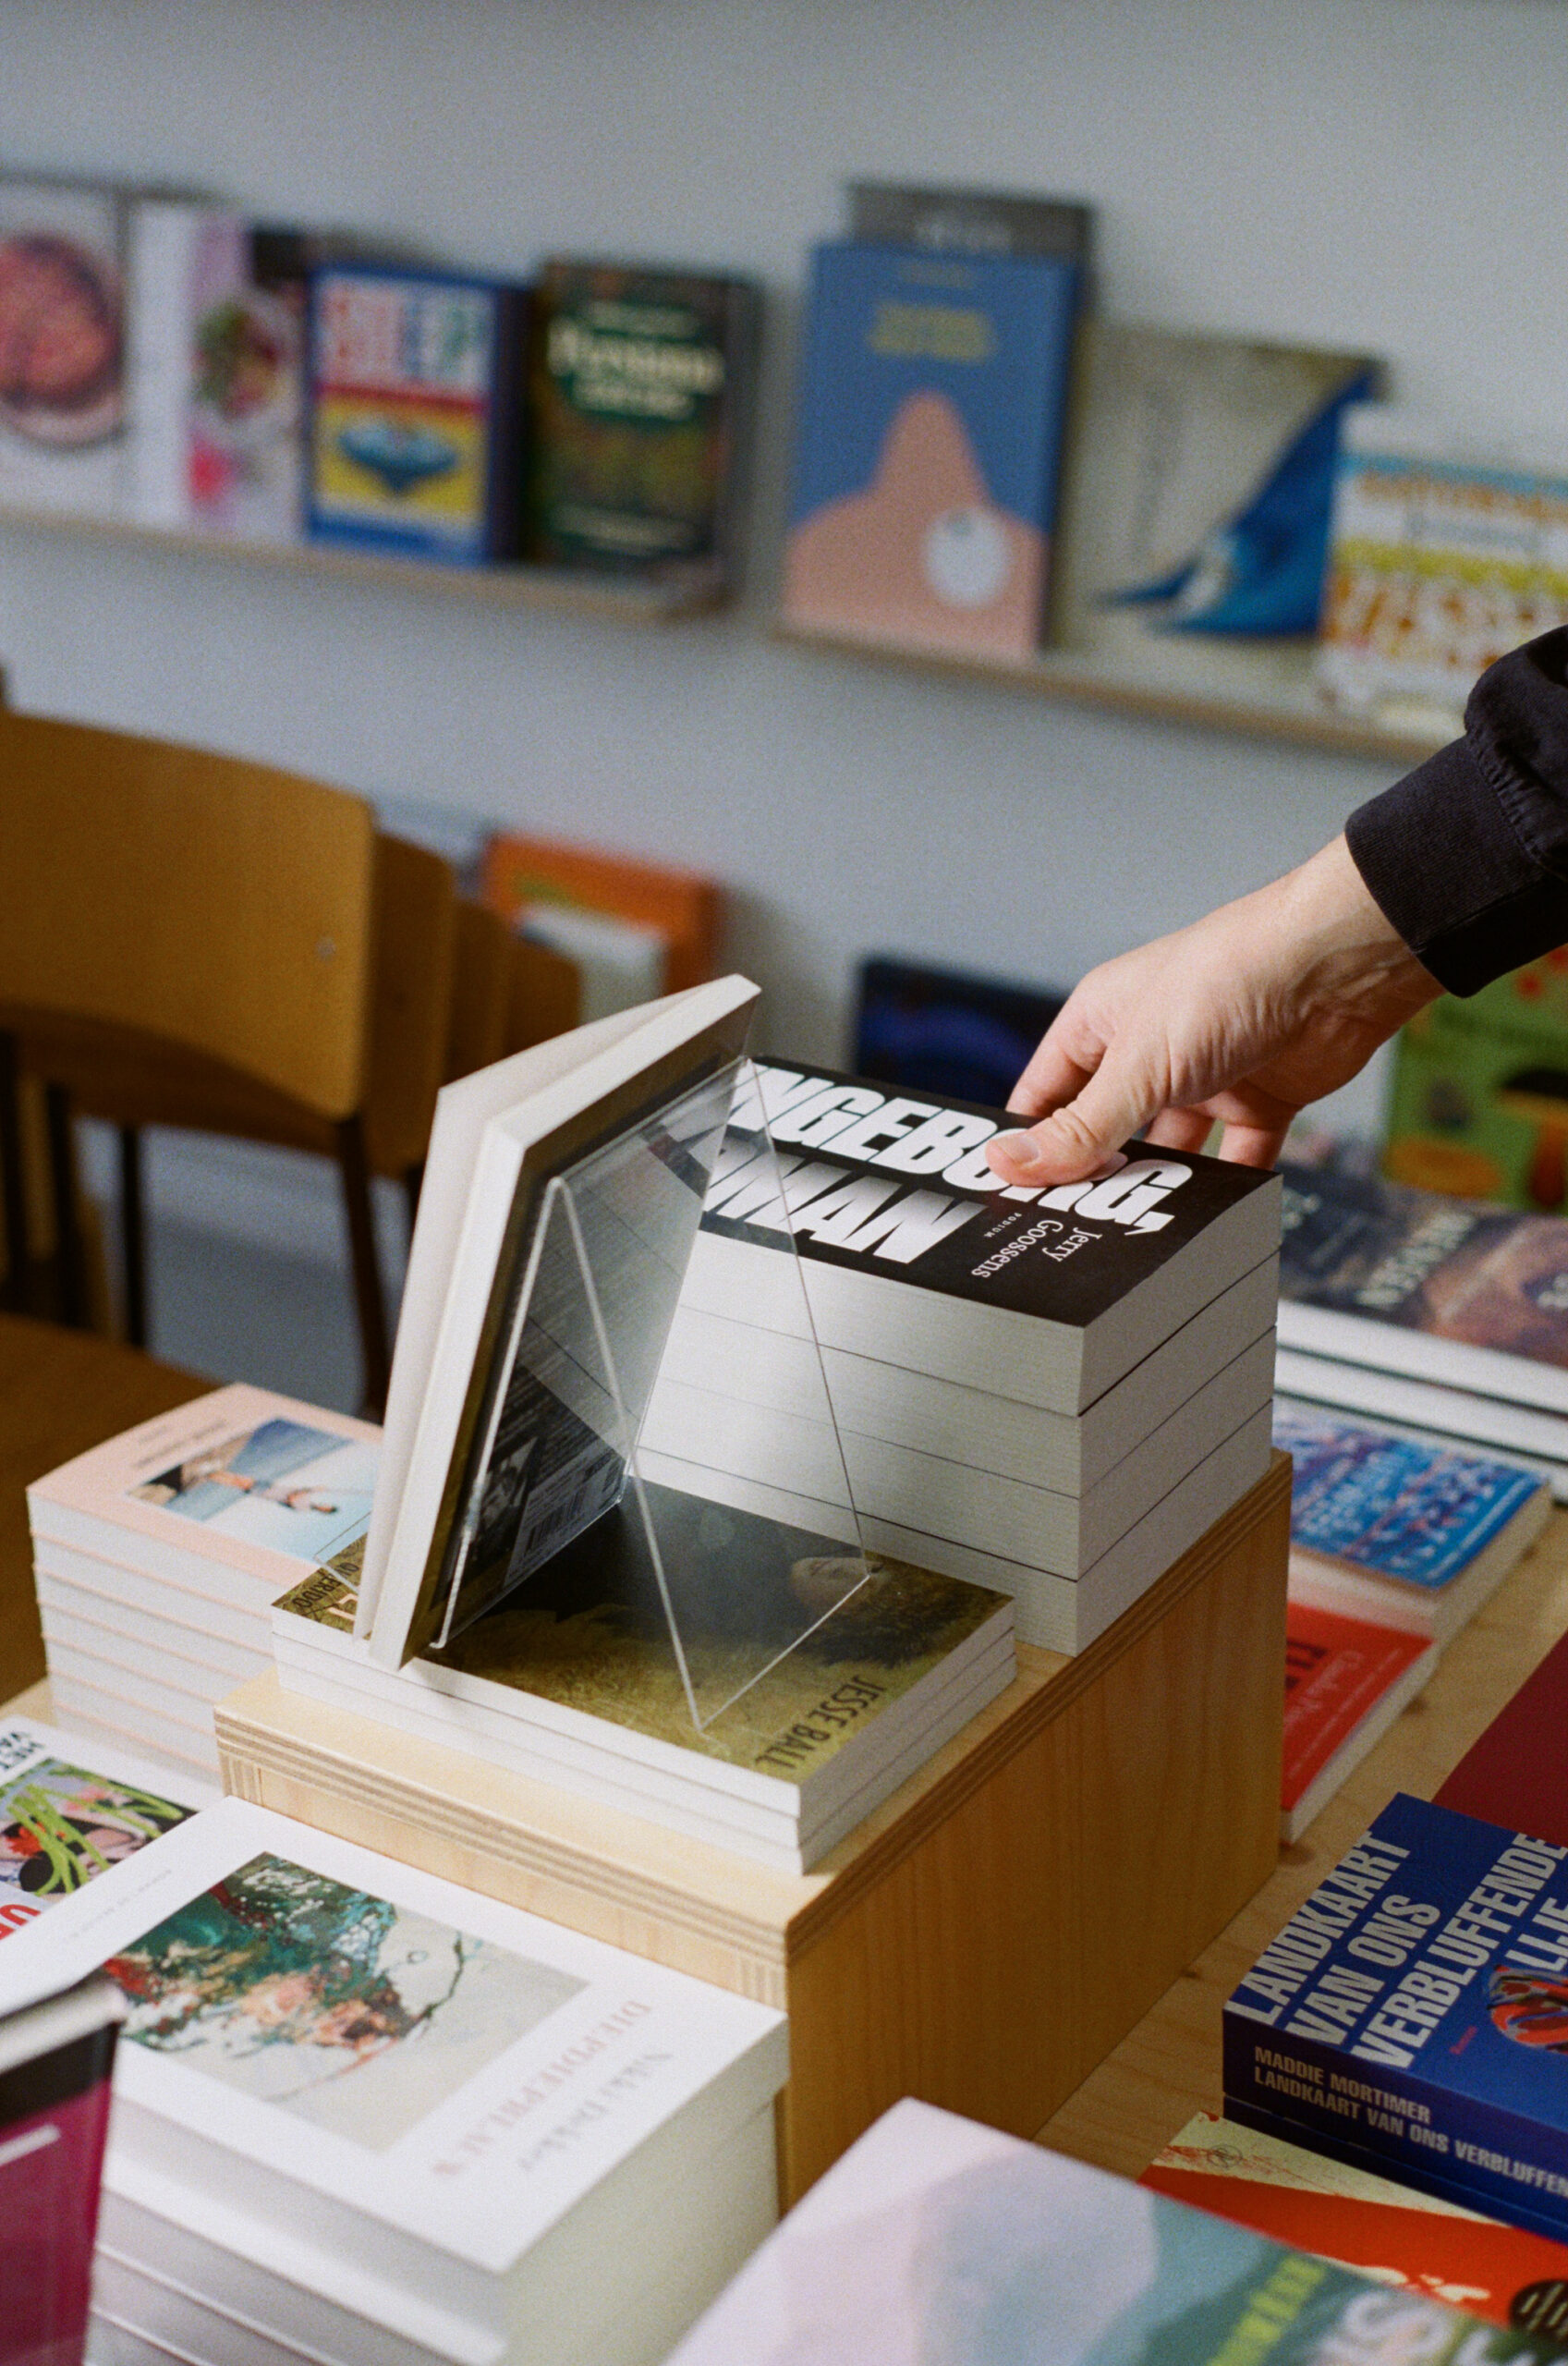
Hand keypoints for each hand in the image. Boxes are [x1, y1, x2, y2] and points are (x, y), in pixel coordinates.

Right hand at [986, 835, 1441, 1184]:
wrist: (1335, 967)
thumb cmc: (1229, 977)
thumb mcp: (1137, 1066)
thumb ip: (1080, 1127)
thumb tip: (1009, 1162)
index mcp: (1102, 1022)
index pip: (1046, 1093)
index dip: (1030, 1141)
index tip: (1016, 1194)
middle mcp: (1150, 1048)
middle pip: (1108, 1127)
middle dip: (1098, 1171)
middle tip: (1081, 1223)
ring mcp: (1206, 1075)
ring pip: (1171, 1148)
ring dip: (1164, 1183)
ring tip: (1148, 1227)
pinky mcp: (1259, 1098)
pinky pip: (1236, 1155)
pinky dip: (1232, 1186)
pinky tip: (1220, 1214)